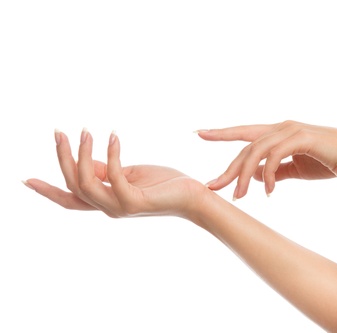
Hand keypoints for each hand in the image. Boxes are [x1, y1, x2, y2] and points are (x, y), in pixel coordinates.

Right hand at [25, 129, 205, 218]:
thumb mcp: (129, 174)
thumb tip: (86, 160)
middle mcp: (109, 208)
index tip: (26, 179)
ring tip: (86, 130)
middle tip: (59, 132)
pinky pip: (113, 176)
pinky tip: (114, 137)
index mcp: (107, 201)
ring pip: (86, 183)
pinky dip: (111, 155)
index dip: (48, 191)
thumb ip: (107, 171)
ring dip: (82, 154)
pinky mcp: (134, 202)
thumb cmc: (164, 184)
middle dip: (63, 158)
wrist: (193, 196)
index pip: (71, 198)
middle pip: (73, 185)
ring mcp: (120, 208)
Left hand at [197, 120, 336, 198]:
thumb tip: (255, 177)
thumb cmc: (327, 161)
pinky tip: (269, 191)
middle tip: (212, 187)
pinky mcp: (302, 138)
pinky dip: (269, 174)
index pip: (243, 133)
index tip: (199, 133)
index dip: (221, 133)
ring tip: (239, 197)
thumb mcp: (294, 168)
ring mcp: (290, 131)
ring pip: (256, 151)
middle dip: (228, 169)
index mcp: (278, 133)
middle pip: (245, 148)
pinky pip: (276, 156)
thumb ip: (275, 170)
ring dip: (244, 176)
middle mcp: (281, 128)